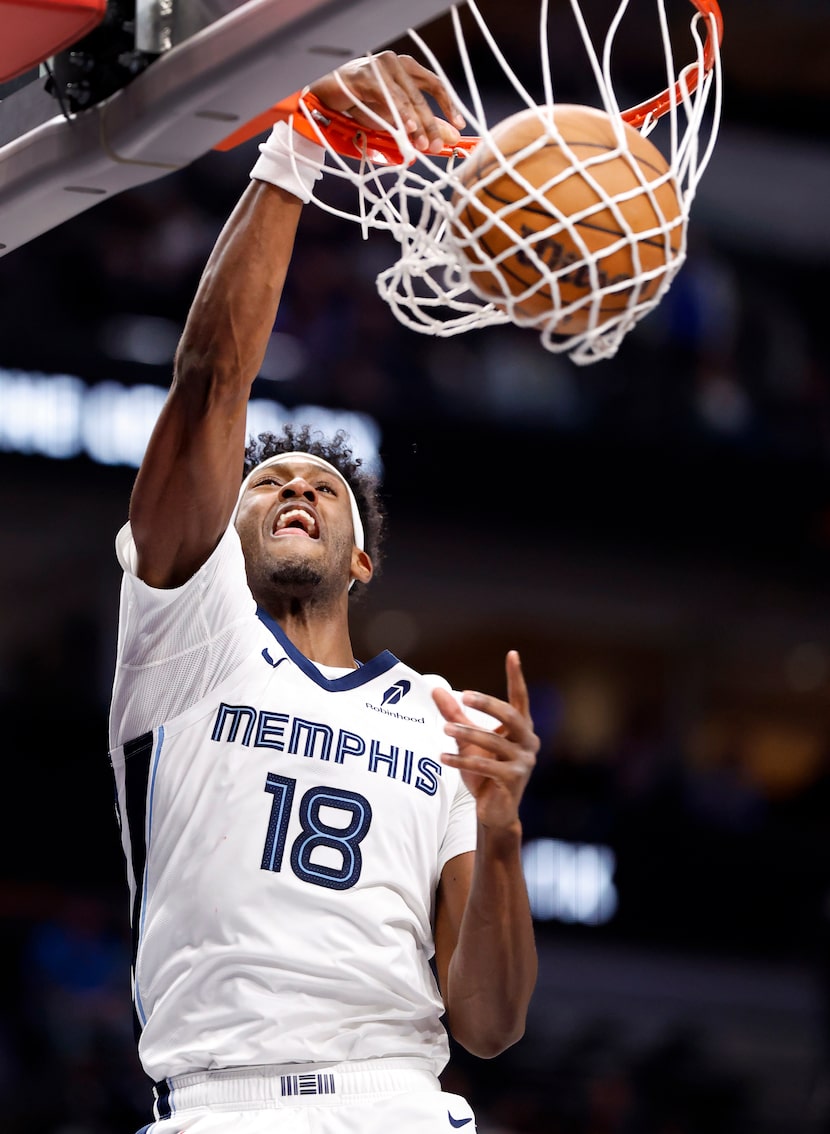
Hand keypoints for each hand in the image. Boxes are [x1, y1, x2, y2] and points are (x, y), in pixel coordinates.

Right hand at [309, 50, 465, 153]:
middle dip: (431, 123)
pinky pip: (386, 96)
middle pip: (421, 95)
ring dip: (416, 123)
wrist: (326, 96)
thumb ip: (420, 125)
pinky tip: (406, 128)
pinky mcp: (364, 76)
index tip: (459, 126)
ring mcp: (380, 67)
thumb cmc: (359, 103)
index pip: (434, 84)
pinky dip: (398, 113)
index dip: (448, 105)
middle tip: (437, 146)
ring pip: (405, 97)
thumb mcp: (394, 118)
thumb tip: (450, 136)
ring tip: (423, 143)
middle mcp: (396, 64)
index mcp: (406, 70)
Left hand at [433, 651, 538, 829]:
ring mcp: (523, 762)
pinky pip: (486, 766)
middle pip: (511, 716)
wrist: (495, 811)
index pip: (520, 698)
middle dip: (488, 704)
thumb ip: (455, 714)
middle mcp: (528, 742)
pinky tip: (442, 756)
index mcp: (522, 729)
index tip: (512, 654)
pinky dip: (462, 761)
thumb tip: (435, 688)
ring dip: (467, 733)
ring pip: (494, 742)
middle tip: (465, 695)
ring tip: (445, 728)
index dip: (516, 676)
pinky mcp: (514, 780)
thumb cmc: (484, 771)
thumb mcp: (468, 740)